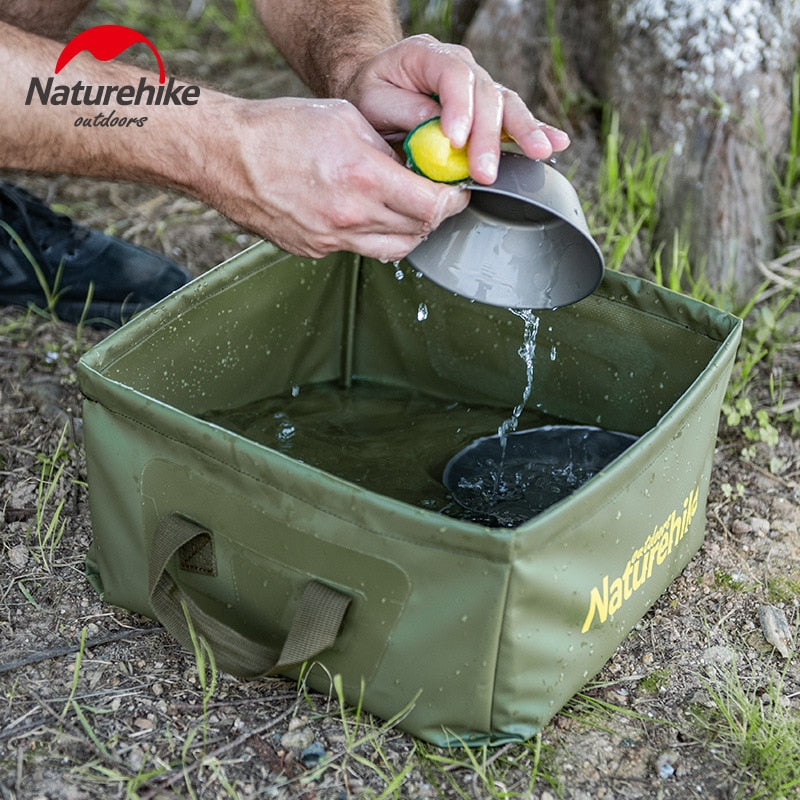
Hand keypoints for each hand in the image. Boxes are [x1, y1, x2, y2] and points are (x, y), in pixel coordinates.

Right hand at [203, 96, 467, 260]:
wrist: (227, 156)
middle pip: (418, 232)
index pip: (432, 206)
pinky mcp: (315, 250)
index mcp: (362, 177)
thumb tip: (415, 166)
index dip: (453, 201)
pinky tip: (367, 215)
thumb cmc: (280, 129)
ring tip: (407, 211)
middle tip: (437, 199)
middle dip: (436, 216)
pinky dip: (374, 236)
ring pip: (394, 249)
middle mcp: (350, 217)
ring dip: (410, 232)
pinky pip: (360, 250)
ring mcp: (331, 240)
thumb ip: (388, 148)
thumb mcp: (346, 120)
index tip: (456, 192)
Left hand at [343, 34, 569, 183]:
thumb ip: (403, 111)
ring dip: (522, 132)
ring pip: (507, 104)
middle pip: (486, 94)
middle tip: (485, 171)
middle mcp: (460, 65)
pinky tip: (556, 142)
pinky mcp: (487, 109)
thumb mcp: (371, 101)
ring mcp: (478, 85)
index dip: (460, 108)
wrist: (375, 91)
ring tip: (538, 152)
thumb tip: (435, 127)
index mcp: (428, 55)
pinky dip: (536, 130)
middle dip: (488, 136)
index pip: (454, 75)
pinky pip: (513, 117)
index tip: (455, 141)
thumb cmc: (371, 96)